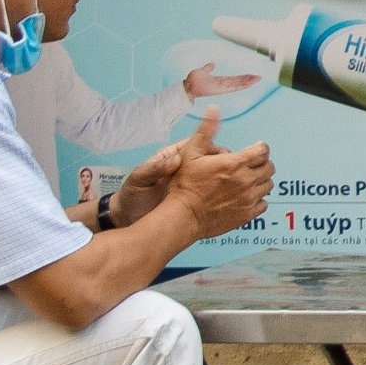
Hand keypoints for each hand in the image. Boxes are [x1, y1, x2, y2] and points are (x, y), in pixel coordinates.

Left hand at [102, 108, 223, 229]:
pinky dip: (222, 196)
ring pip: (215, 178)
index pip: (198, 145)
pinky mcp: (194, 202)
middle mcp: (186, 170)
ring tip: (236, 185)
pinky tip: (231, 201)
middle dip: (223, 163)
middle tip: (233, 171)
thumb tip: (175, 160)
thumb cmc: (132, 195)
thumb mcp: (138, 180)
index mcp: (173, 158)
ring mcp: (192, 186)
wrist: (128, 219)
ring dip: (225, 180)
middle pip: (211, 160)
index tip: (224, 154)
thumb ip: (153, 168)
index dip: (212, 147)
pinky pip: (212, 196)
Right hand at [165, 134, 274, 237]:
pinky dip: (259, 199)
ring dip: (262, 180)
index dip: (260, 147)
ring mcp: (248, 199)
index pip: (263, 151)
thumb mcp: (191, 152)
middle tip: (252, 164)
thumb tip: (213, 109)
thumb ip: (206, 130)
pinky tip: (247, 197)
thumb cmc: (185, 185)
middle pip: (269, 167)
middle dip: (263, 163)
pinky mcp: (247, 214)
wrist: (183, 216)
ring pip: (268, 185)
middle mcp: (245, 181)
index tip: (256, 148)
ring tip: (249, 180)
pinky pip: (264, 204)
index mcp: (234, 164)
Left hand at [181, 62, 261, 98]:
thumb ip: (208, 68)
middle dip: (249, 80)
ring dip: (248, 82)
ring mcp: (223, 87)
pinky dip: (242, 85)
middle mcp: (223, 85)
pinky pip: (233, 87)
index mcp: (220, 81)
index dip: (243, 78)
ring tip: (258, 79)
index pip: (234, 79)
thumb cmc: (193, 81)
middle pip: (239, 82)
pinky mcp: (221, 89)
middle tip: (259, 77)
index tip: (251, 75)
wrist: (188, 86)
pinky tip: (248, 83)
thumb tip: (212, 64)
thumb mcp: (202, 72)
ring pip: (238, 84)